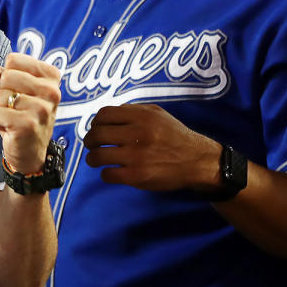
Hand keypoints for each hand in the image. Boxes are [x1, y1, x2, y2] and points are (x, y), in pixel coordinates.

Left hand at [0, 53, 59, 173]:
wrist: (29, 150)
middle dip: (3, 92)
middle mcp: (52, 91)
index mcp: (51, 76)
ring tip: (14, 118)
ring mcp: (42, 108)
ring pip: (1, 94)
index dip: (7, 75)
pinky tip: (12, 128)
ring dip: (1, 108)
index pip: (14, 59)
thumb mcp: (12, 87)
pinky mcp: (29, 124)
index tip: (18, 90)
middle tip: (15, 107)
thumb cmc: (21, 113)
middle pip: (6, 76)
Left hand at [82, 104, 222, 191]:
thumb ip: (132, 111)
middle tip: (91, 145)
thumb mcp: (157, 114)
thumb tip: (105, 115)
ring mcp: (137, 156)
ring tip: (95, 159)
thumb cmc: (174, 135)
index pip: (103, 115)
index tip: (96, 129)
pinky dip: (105, 174)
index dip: (95, 122)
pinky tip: (110, 172)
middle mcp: (138, 134)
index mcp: (141, 116)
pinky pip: (108, 175)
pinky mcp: (138, 176)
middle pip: (97, 135)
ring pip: (98, 156)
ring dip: (92, 158)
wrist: (197, 160)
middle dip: (89, 141)